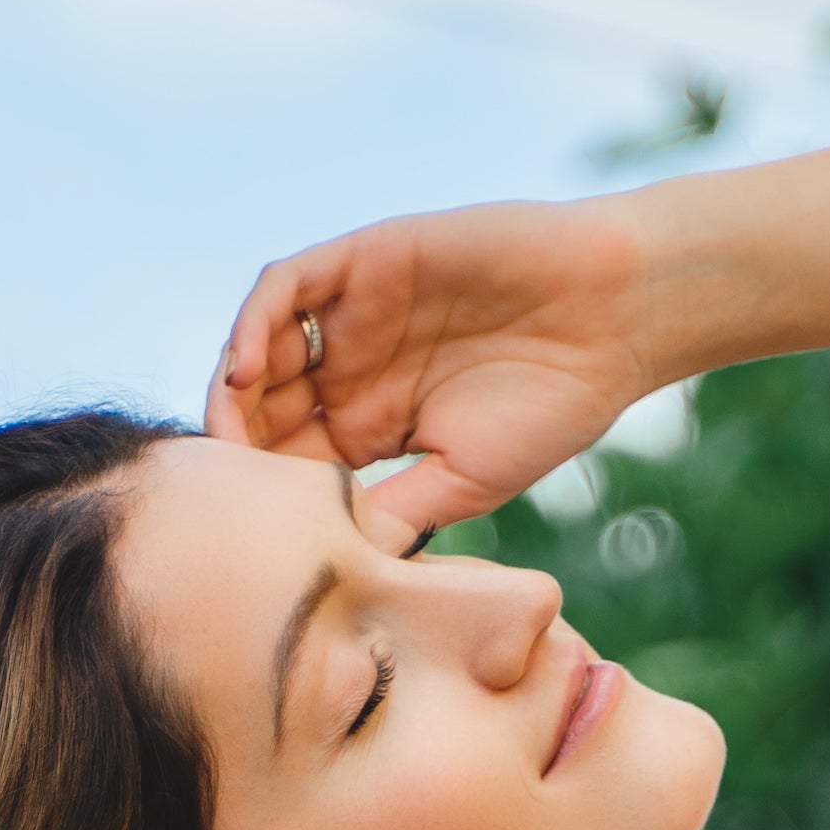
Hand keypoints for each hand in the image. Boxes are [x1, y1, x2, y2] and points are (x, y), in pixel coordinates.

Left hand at [207, 199, 658, 551]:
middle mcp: (352, 369)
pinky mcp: (363, 262)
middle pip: (264, 408)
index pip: (290, 461)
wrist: (608, 318)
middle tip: (221, 488)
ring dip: (231, 392)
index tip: (244, 534)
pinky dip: (254, 325)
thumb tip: (335, 568)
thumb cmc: (552, 407)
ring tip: (224, 435)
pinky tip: (246, 374)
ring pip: (262, 349)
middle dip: (235, 446)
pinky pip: (287, 288)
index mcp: (371, 427)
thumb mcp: (463, 481)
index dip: (260, 494)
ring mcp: (353, 315)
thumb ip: (395, 513)